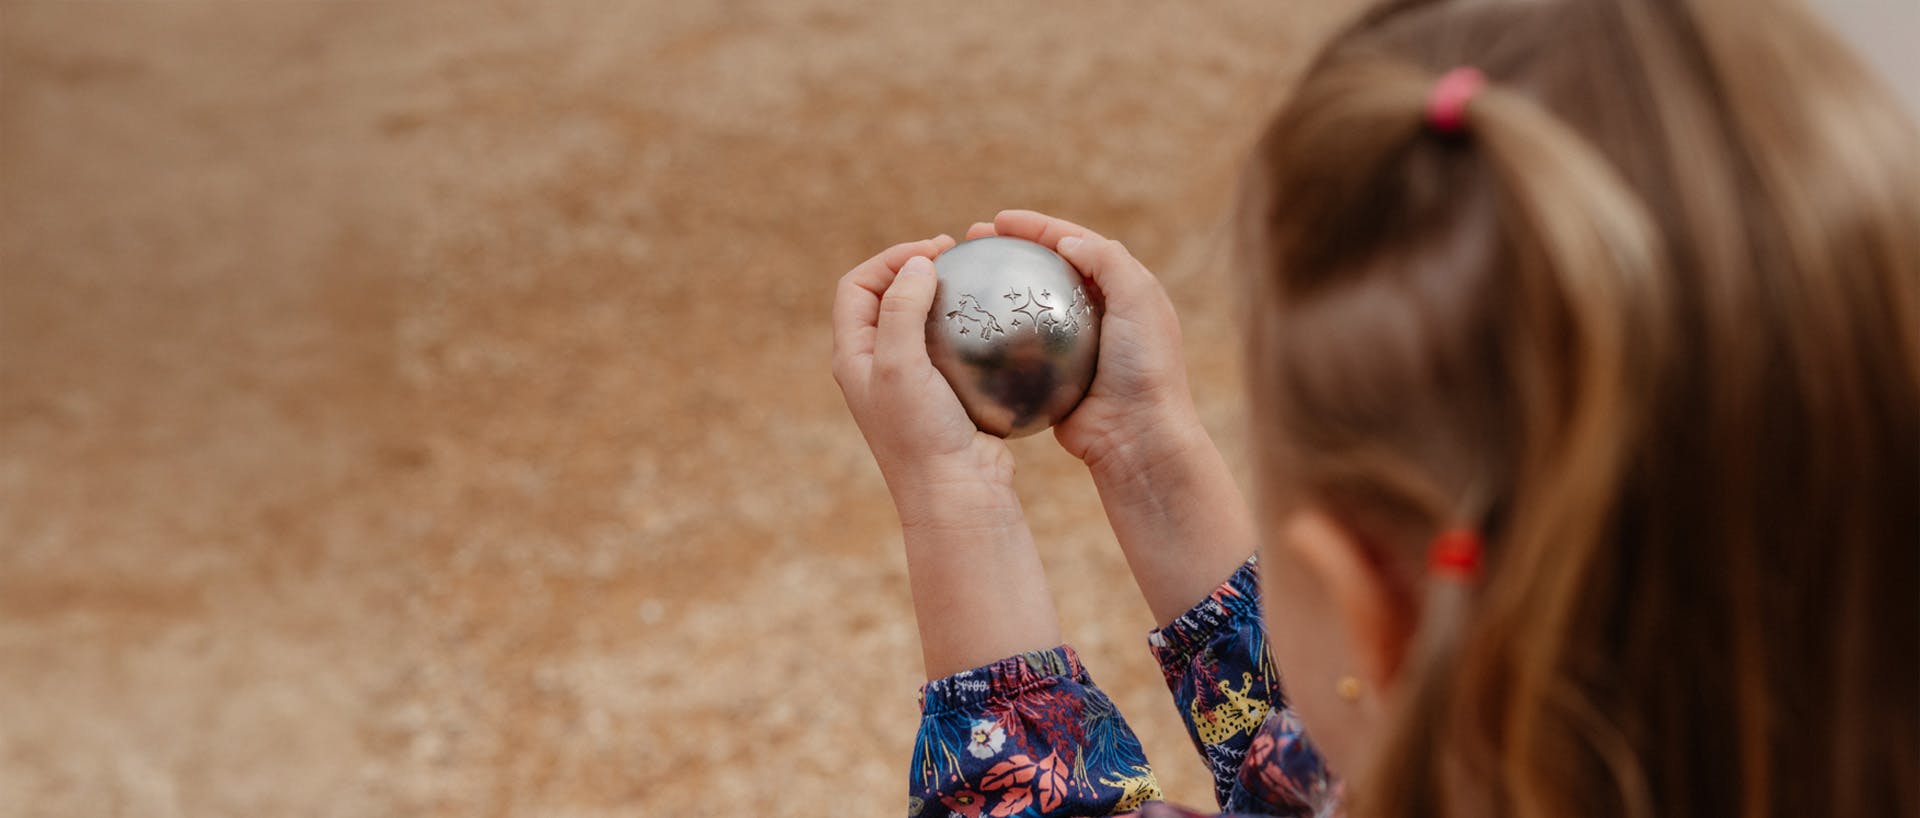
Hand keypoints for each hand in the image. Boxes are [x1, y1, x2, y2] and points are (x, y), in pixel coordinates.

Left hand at [832, 234, 1062, 676]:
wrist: (957, 495)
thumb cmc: (921, 433)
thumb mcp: (900, 365)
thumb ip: (901, 309)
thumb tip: (918, 264)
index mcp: (852, 356)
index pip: (857, 286)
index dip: (890, 259)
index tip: (934, 252)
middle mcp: (875, 367)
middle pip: (886, 298)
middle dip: (917, 268)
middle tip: (956, 256)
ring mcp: (911, 382)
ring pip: (922, 322)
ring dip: (945, 296)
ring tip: (976, 279)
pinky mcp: (946, 395)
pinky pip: (954, 349)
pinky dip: (970, 328)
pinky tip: (999, 321)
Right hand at [965, 211, 1204, 476]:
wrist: (1138, 436)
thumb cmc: (1144, 367)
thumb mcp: (1139, 300)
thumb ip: (1108, 261)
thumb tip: (1067, 240)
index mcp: (1123, 289)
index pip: (1075, 243)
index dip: (1038, 227)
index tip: (999, 220)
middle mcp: (1099, 312)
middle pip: (1047, 268)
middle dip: (1011, 248)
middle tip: (973, 240)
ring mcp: (1073, 346)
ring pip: (1029, 306)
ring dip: (998, 288)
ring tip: (963, 276)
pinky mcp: (1053, 377)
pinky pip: (1019, 349)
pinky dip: (997, 335)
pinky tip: (968, 328)